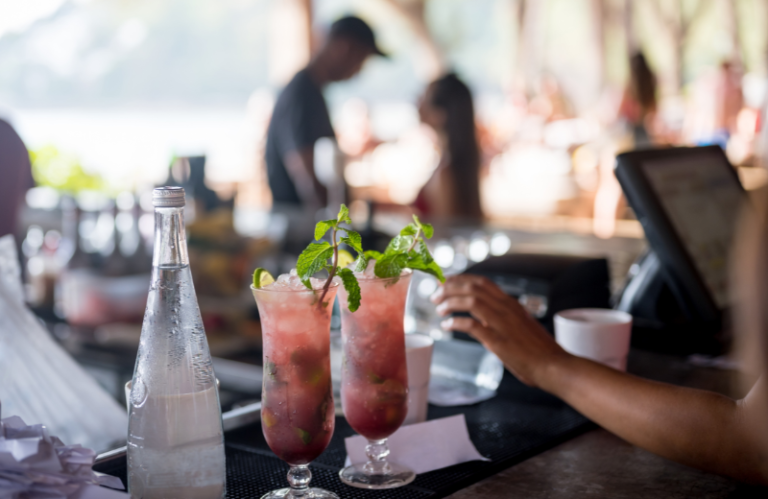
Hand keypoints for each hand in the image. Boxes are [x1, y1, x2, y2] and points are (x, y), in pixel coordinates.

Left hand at [431, 274, 567, 387]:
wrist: (555, 366)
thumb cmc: (539, 351)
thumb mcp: (520, 326)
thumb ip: (501, 320)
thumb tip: (481, 320)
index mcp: (511, 304)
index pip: (482, 282)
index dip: (461, 279)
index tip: (445, 281)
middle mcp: (506, 308)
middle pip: (472, 287)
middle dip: (450, 288)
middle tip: (435, 294)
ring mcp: (503, 323)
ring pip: (470, 301)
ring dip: (450, 302)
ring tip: (439, 309)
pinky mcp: (498, 340)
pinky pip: (471, 325)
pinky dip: (455, 323)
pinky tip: (446, 326)